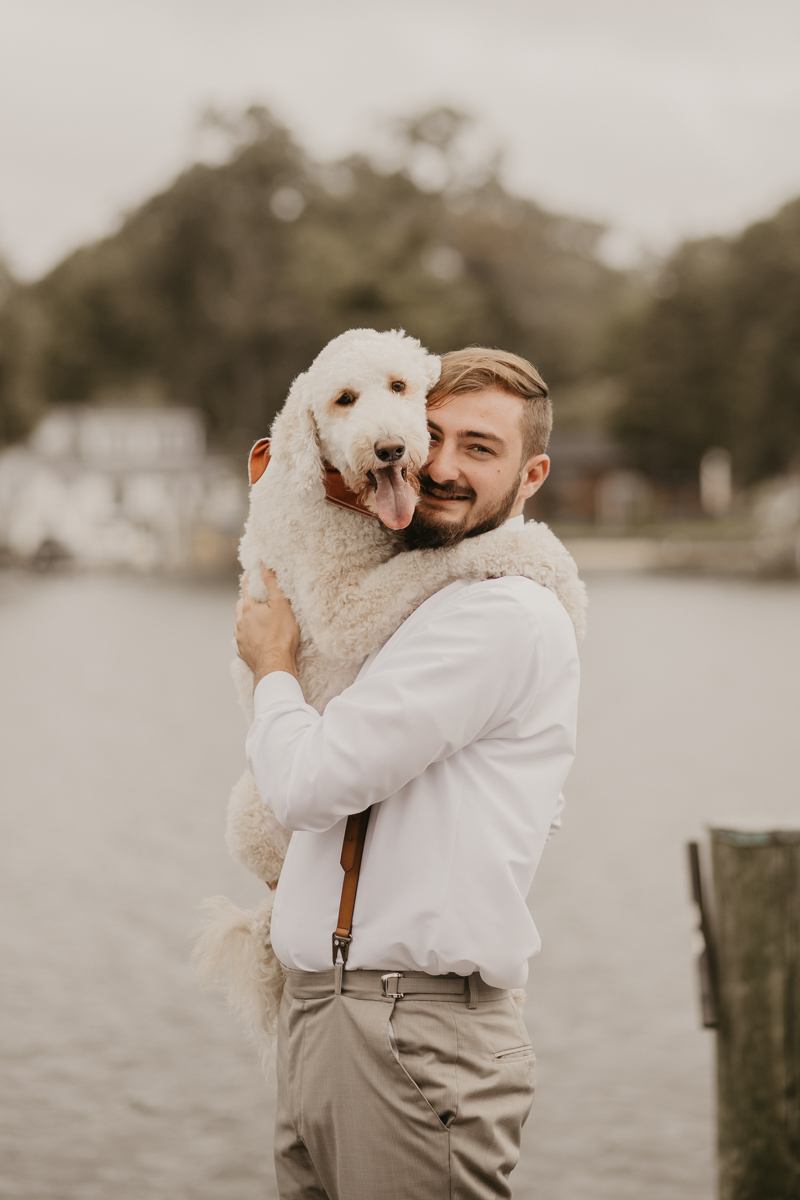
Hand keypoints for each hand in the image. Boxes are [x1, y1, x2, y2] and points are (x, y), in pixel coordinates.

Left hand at [235, 567, 299, 684]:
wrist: (274, 664)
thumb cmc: (281, 635)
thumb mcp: (281, 604)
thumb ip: (271, 583)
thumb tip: (263, 564)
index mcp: (247, 608)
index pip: (246, 586)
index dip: (251, 577)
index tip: (254, 572)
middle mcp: (239, 621)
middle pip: (241, 604)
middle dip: (248, 599)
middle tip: (259, 598)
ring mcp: (240, 637)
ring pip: (241, 622)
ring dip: (248, 618)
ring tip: (260, 620)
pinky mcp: (243, 651)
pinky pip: (244, 639)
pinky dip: (249, 635)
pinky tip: (258, 638)